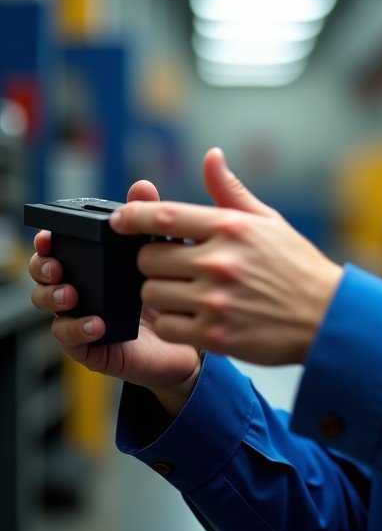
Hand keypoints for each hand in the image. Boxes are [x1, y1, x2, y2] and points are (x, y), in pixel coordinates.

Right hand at [29, 179, 202, 415]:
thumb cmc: (171, 292)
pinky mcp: (89, 345)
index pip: (58, 246)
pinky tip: (95, 323)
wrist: (188, 340)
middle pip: (44, 273)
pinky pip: (69, 338)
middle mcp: (81, 287)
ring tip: (71, 294)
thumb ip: (150, 221)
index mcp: (93, 262)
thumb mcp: (164, 253)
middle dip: (43, 267)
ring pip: (48, 304)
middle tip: (57, 266)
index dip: (46, 240)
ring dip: (53, 296)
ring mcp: (80, 316)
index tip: (48, 235)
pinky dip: (77, 328)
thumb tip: (142, 186)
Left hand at [109, 148, 342, 365]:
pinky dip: (174, 322)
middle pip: (148, 258)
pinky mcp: (215, 334)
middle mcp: (220, 261)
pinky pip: (167, 325)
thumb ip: (231, 192)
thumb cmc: (297, 267)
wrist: (327, 317)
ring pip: (152, 294)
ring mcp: (216, 299)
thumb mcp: (268, 222)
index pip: (163, 215)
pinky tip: (195, 316)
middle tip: (174, 267)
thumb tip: (211, 156)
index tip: (119, 220)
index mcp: (231, 228)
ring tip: (187, 293)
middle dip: (155, 262)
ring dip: (162, 294)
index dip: (131, 216)